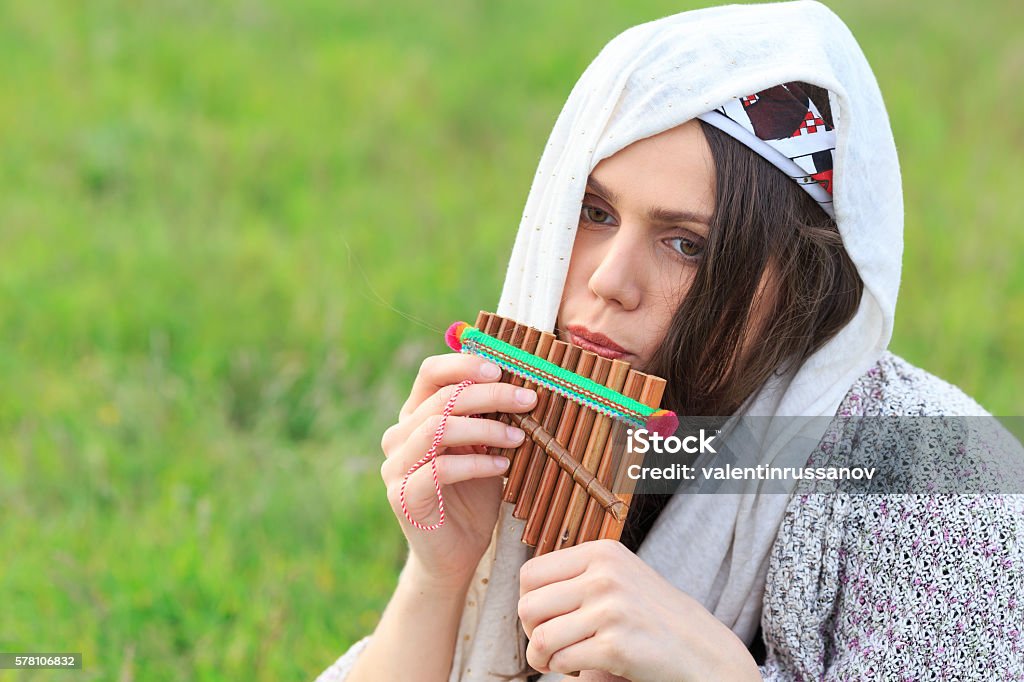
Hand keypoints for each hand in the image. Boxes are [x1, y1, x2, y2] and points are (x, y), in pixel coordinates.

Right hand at [379, 353, 537, 589]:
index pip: (430, 373)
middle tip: (528, 399)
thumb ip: (488, 418)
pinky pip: (440, 469)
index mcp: (416, 416)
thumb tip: (524, 382)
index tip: (502, 369)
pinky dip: (477, 463)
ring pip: (437, 429)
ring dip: (485, 428)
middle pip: (441, 399)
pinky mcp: (403, 497)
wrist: (456, 555)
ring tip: (519, 436)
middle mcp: (399, 436)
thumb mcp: (484, 448)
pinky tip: (503, 466)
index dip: (464, 364)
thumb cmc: (474, 495)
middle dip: (489, 394)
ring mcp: (397, 467)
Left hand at [517, 540, 760, 681]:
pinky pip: (562, 660)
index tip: (545, 617)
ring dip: (542, 657)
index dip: (528, 600)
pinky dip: (563, 670)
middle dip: (531, 633)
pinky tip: (580, 668)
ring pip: (541, 637)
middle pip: (528, 606)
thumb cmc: (652, 614)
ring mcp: (610, 610)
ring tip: (560, 660)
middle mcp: (604, 576)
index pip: (530, 574)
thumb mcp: (618, 574)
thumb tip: (526, 589)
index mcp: (601, 552)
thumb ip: (578, 574)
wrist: (701, 648)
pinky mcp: (615, 646)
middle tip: (549, 645)